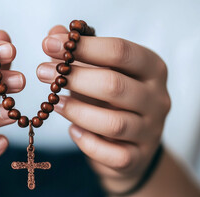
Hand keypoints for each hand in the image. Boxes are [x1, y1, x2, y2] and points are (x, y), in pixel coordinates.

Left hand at [37, 26, 170, 190]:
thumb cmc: (112, 100)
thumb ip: (78, 54)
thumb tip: (53, 35)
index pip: (120, 51)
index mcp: (151, 69)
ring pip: (113, 123)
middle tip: (42, 73)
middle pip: (115, 85)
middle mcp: (157, 99)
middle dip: (74, 78)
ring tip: (53, 103)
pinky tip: (72, 131)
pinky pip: (112, 154)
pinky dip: (87, 143)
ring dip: (77, 112)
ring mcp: (150, 131)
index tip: (49, 44)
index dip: (83, 47)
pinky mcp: (138, 157)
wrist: (131, 143)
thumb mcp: (99, 72)